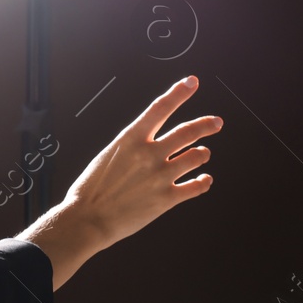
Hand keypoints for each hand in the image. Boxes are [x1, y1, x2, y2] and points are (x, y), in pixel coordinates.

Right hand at [63, 74, 219, 247]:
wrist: (87, 219)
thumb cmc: (90, 190)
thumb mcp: (107, 157)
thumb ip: (131, 147)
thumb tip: (148, 142)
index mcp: (130, 140)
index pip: (160, 108)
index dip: (179, 93)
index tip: (192, 83)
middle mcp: (149, 154)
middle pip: (188, 131)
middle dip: (206, 124)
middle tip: (216, 122)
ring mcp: (160, 176)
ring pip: (197, 156)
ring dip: (203, 153)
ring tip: (203, 153)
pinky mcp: (167, 198)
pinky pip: (196, 187)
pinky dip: (204, 182)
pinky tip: (204, 180)